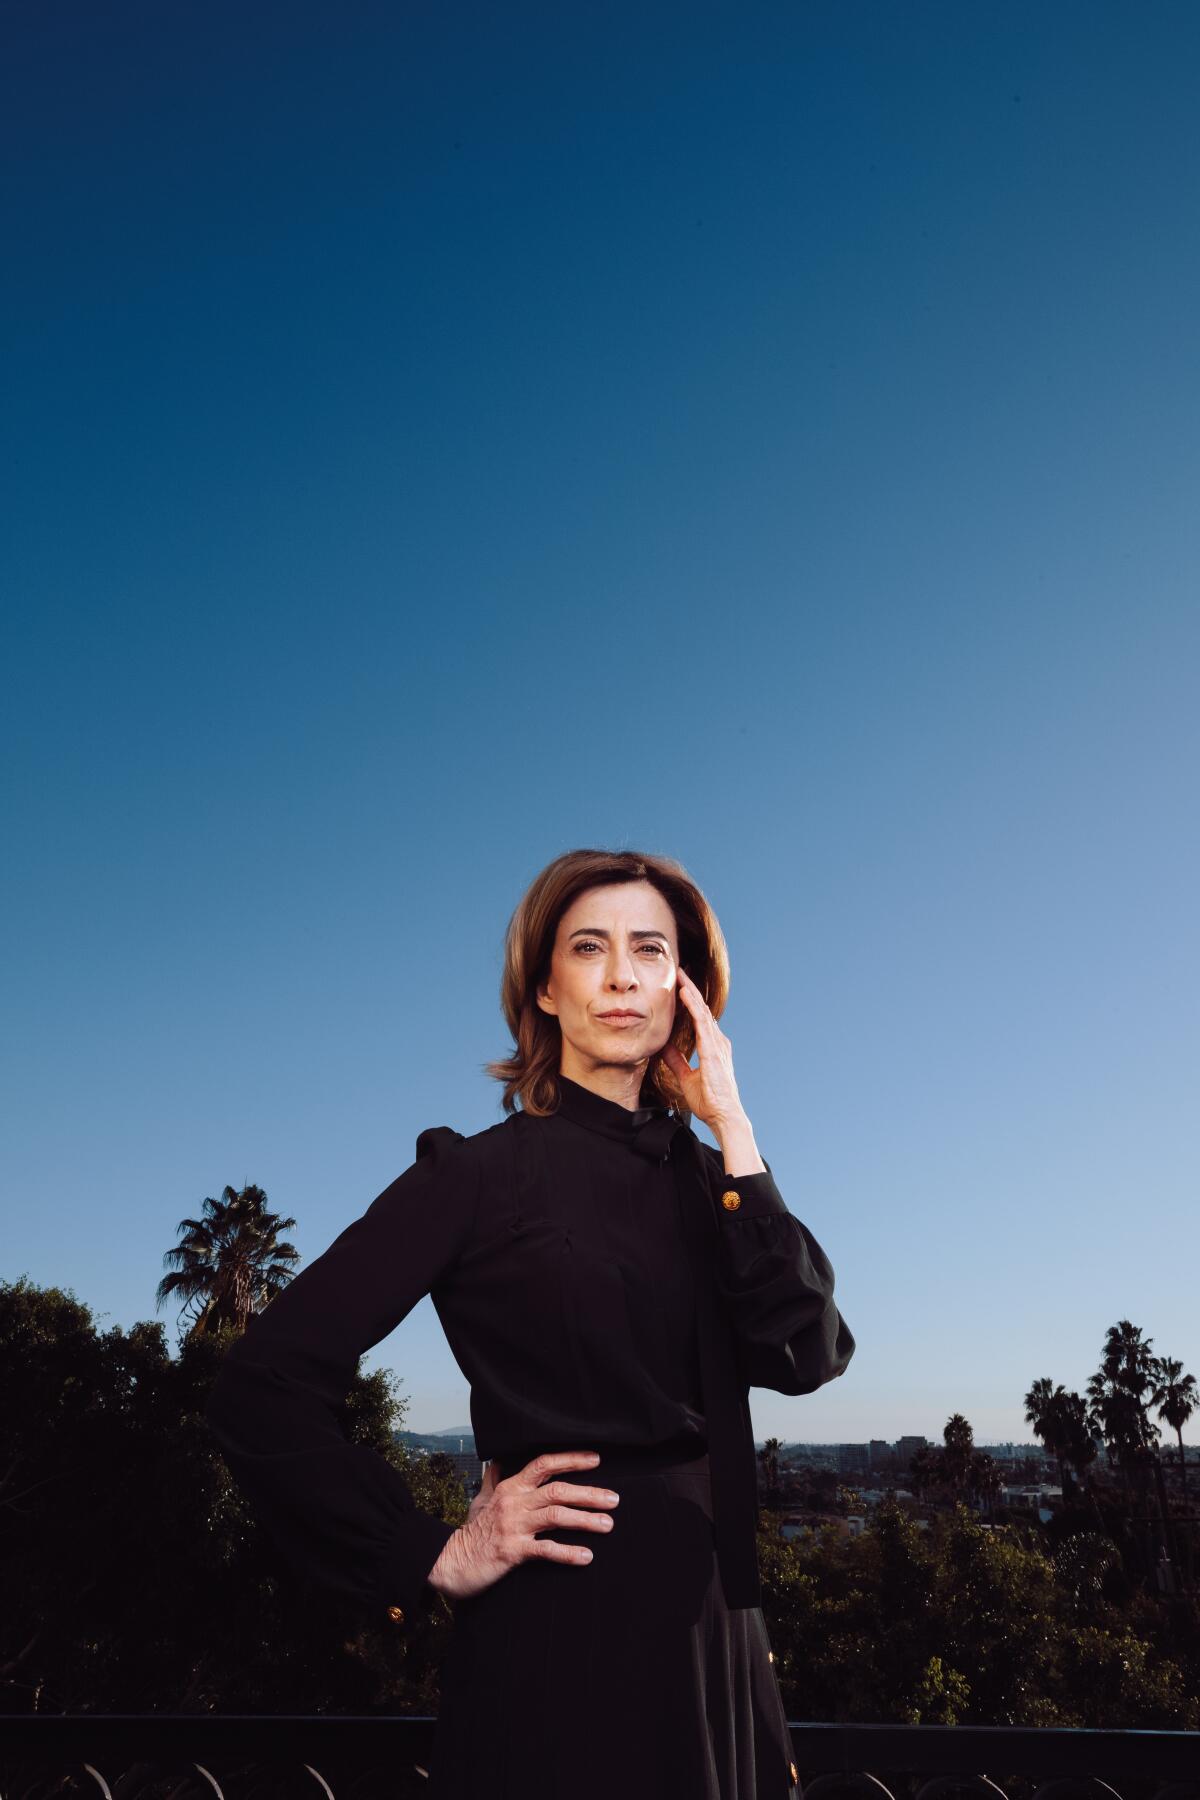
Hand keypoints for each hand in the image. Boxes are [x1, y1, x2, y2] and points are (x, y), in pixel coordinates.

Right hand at [425, 1450, 620, 1601]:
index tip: (596, 1460)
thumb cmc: (470, 1532)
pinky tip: (586, 1556)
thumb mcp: (480, 1500)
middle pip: (558, 1490)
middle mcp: (514, 1502)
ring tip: (608, 1525)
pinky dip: (568, 1552)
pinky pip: (546, 1550)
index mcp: (510, 1487)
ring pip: (556, 1516)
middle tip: (614, 1499)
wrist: (450, 1561)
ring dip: (585, 1520)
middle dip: (589, 1493)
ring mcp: (513, 1526)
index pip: (544, 1464)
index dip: (571, 1460)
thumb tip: (498, 1461)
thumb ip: (493, 1479)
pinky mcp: (512, 1551)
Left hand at [661, 965, 749, 1134]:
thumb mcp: (686, 1077)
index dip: (689, 1001)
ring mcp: (717, 1045)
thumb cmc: (709, 1100)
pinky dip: (693, 1007)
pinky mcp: (713, 1051)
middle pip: (702, 1009)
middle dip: (690, 989)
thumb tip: (663, 1047)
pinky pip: (702, 1023)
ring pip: (702, 1011)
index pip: (699, 1018)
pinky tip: (684, 995)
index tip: (678, 986)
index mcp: (712, 1046)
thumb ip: (676, 1061)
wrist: (723, 1116)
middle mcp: (717, 1042)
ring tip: (679, 976)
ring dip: (690, 992)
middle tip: (679, 971)